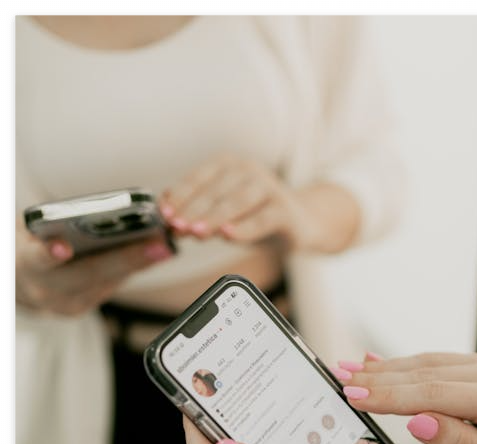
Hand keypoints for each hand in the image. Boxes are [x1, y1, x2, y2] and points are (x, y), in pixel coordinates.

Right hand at [15, 218, 173, 315]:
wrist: (21, 280)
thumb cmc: (29, 243)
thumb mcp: (31, 232)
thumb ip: (54, 225)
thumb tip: (101, 212)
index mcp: (26, 264)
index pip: (38, 260)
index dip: (50, 254)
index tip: (63, 247)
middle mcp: (47, 290)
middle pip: (90, 274)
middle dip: (128, 259)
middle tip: (160, 245)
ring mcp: (68, 304)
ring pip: (108, 283)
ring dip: (142, 262)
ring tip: (168, 244)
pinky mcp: (83, 308)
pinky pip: (112, 285)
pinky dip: (134, 266)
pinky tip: (156, 251)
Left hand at [160, 155, 359, 252]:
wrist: (302, 223)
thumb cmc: (256, 215)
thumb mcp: (222, 210)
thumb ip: (196, 207)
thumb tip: (164, 206)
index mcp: (228, 165)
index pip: (198, 179)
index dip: (179, 197)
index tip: (164, 214)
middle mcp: (248, 170)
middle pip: (214, 191)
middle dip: (192, 210)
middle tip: (176, 227)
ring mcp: (269, 188)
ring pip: (236, 202)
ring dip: (213, 218)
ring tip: (196, 232)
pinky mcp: (285, 210)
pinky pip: (262, 219)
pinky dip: (244, 228)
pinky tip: (228, 235)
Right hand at [338, 351, 476, 443]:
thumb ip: (458, 442)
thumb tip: (417, 422)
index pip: (433, 393)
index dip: (389, 395)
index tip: (354, 395)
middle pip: (424, 373)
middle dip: (377, 377)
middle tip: (337, 378)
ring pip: (426, 364)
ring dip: (384, 368)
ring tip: (347, 370)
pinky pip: (435, 364)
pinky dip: (402, 366)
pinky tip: (375, 362)